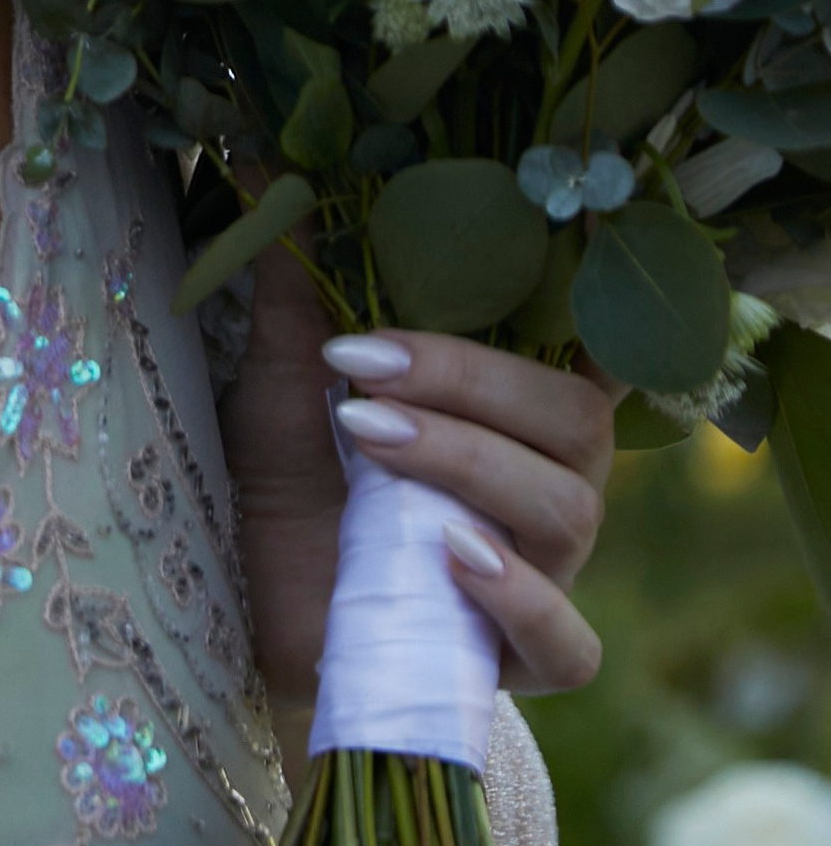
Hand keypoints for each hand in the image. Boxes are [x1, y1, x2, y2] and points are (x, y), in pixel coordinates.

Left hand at [220, 245, 613, 715]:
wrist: (258, 620)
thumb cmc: (292, 497)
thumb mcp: (281, 392)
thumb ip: (299, 302)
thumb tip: (281, 184)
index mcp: (509, 412)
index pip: (587, 350)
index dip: (587, 302)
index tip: (536, 236)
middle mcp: (546, 485)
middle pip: (576, 419)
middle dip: (472, 381)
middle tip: (366, 367)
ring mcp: (545, 575)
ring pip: (569, 508)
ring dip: (470, 461)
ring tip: (373, 437)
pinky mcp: (517, 661)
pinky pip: (569, 643)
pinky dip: (524, 599)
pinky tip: (456, 556)